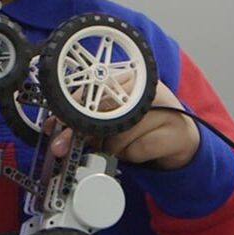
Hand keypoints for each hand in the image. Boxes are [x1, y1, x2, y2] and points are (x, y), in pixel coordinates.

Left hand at [48, 82, 199, 169]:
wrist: (179, 139)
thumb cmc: (141, 125)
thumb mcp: (112, 117)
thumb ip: (85, 118)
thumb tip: (54, 127)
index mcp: (132, 78)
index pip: (96, 89)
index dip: (74, 110)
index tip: (58, 126)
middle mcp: (150, 90)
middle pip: (107, 112)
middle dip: (87, 134)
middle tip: (74, 145)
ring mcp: (167, 110)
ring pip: (120, 136)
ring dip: (113, 148)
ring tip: (121, 145)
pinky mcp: (176, 133)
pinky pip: (137, 150)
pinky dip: (132, 156)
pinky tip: (139, 151)